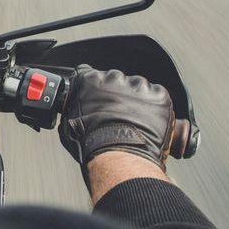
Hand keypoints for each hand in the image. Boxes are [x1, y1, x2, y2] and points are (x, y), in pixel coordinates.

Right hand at [59, 65, 174, 171]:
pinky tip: (148, 124)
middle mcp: (114, 77)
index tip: (98, 95)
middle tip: (117, 114)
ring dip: (137, 100)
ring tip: (134, 122)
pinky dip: (155, 108)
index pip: (90, 72)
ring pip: (138, 88)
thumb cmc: (93, 143)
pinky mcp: (158, 96)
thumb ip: (74, 105)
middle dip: (117, 93)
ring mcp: (138, 86)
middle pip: (116, 80)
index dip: (95, 86)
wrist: (119, 155)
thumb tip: (75, 107)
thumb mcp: (69, 122)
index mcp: (91, 80)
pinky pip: (158, 97)